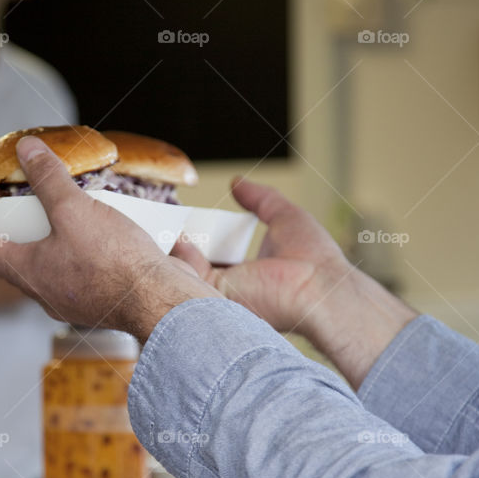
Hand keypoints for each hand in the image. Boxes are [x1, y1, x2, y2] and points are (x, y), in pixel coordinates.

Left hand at [0, 136, 219, 340]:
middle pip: (16, 265)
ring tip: (52, 228)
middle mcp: (49, 291)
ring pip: (54, 270)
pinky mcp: (110, 299)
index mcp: (31, 273)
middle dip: (2, 249)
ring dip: (49, 250)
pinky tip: (103, 239)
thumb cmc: (114, 262)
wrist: (164, 304)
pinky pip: (90, 274)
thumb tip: (28, 150)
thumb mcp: (75, 212)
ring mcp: (80, 299)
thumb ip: (50, 181)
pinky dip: (88, 254)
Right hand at [174, 178, 415, 388]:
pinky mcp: (215, 294)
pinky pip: (185, 271)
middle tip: (163, 220)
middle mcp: (232, 288)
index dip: (201, 238)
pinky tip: (171, 229)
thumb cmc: (313, 259)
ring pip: (185, 270)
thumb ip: (259, 199)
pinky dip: (176, 250)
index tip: (187, 220)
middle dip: (178, 243)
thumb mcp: (284, 216)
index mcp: (249, 274)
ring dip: (172, 245)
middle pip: (195, 265)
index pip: (215, 257)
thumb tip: (237, 182)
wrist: (319, 286)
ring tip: (159, 222)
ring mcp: (221, 295)